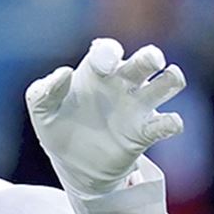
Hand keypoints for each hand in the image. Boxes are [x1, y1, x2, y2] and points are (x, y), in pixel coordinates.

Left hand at [26, 38, 184, 195]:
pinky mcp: (145, 132)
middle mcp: (122, 83)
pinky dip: (171, 122)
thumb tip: (64, 73)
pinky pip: (168, 123)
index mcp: (95, 71)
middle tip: (149, 62)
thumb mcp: (41, 109)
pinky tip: (168, 124)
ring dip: (172, 79)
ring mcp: (137, 106)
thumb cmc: (57, 125)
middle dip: (151, 56)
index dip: (109, 52)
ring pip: (168, 82)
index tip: (103, 66)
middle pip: (146, 59)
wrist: (71, 163)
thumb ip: (45, 91)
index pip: (107, 50)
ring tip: (168, 80)